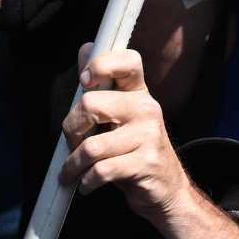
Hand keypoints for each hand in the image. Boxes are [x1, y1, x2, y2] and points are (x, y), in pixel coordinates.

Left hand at [60, 46, 195, 220]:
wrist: (167, 190)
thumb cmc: (133, 150)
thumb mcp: (118, 116)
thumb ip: (99, 86)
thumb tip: (85, 48)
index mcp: (139, 93)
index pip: (128, 61)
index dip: (101, 65)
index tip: (85, 82)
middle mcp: (147, 109)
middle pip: (91, 104)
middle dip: (71, 128)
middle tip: (72, 142)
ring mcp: (149, 136)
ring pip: (92, 145)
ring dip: (74, 163)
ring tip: (72, 170)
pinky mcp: (146, 163)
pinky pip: (101, 170)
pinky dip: (86, 180)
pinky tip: (85, 184)